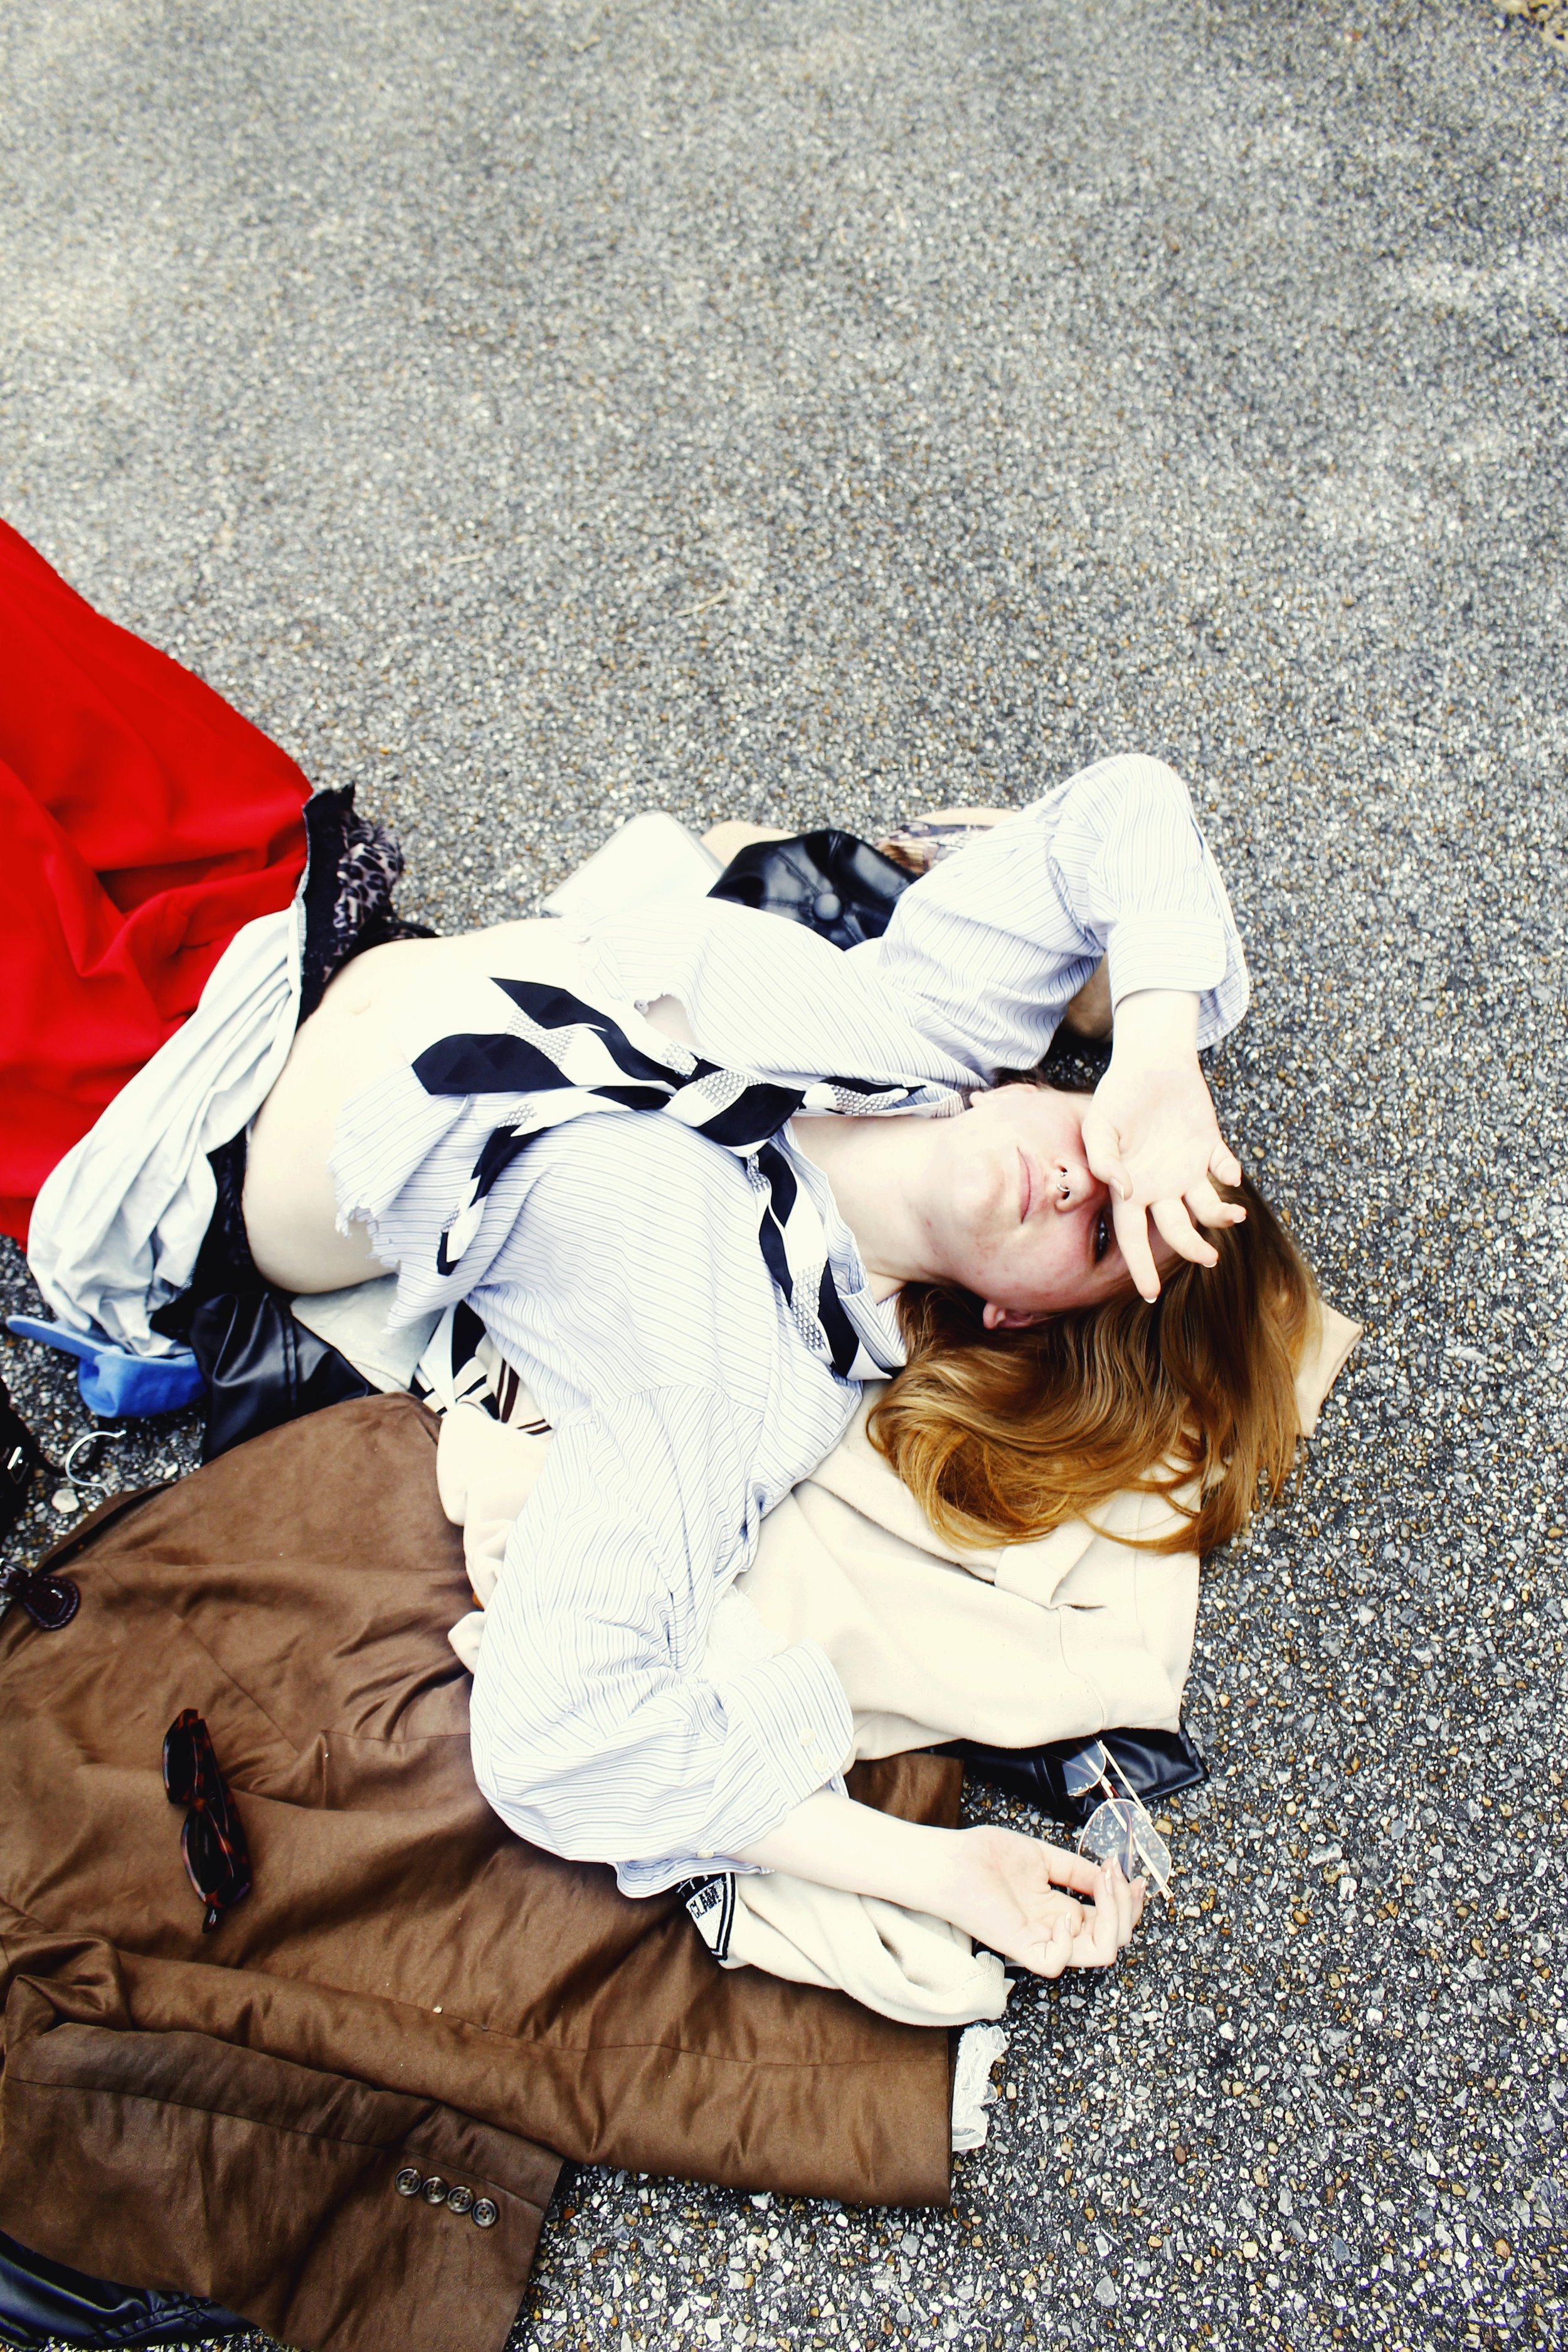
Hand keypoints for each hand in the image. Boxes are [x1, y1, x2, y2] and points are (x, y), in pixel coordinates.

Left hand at [945, 1825, 1144, 1977]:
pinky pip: (1056, 1963)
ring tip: (1103, 1885)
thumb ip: (1075, 1870)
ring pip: (1099, 1954)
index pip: (1108, 1922)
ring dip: (1112, 1918)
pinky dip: (1068, 1940)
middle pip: (1113, 1940)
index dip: (1128, 1903)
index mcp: (1060, 1912)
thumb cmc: (986, 1856)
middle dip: (1128, 1909)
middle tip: (1119, 1877)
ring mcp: (1039, 1941)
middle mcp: (1055, 1930)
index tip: (1129, 1873)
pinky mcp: (1019, 1947)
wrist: (950, 1859)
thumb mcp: (1041, 1857)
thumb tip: (1108, 1875)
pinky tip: (1062, 1913)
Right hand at [1080, 990, 1244, 1301]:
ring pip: (1206, 1208)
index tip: (1148, 1293)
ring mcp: (1186, 1169)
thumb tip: (1123, 1190)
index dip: (1140, 1266)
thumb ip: (1104, 1158)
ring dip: (1220, 1217)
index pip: (1132, 1236)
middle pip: (1177, 1231)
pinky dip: (1231, 1173)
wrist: (1151, 1061)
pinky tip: (1229, 1170)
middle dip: (1193, 1250)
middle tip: (1209, 1260)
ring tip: (1233, 1216)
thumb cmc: (1118, 1094)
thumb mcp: (1100, 1125)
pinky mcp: (1210, 1148)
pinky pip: (1225, 1169)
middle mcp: (1160, 1187)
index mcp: (1130, 1189)